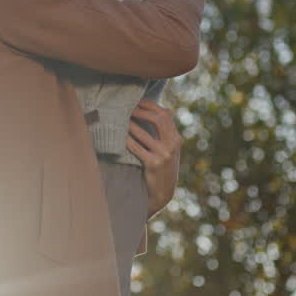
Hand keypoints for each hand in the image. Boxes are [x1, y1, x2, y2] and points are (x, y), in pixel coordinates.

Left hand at [126, 99, 181, 217]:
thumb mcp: (169, 150)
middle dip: (141, 112)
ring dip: (129, 125)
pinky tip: (119, 137)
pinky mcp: (153, 164)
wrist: (163, 192)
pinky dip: (126, 140)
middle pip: (158, 119)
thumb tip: (148, 112)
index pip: (166, 114)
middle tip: (127, 109)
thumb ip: (163, 134)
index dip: (151, 106)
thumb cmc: (162, 168)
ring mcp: (163, 154)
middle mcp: (172, 145)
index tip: (137, 102)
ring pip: (143, 133)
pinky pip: (136, 147)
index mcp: (176, 139)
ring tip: (120, 121)